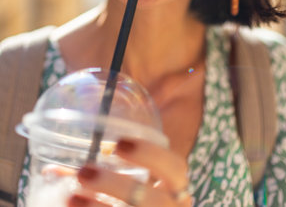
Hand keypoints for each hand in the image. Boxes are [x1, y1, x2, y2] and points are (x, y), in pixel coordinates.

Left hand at [67, 138, 191, 206]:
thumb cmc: (131, 205)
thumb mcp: (127, 192)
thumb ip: (98, 181)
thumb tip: (51, 170)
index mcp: (174, 192)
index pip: (176, 168)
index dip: (151, 154)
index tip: (118, 143)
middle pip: (153, 200)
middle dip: (117, 186)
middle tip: (84, 172)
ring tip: (71, 197)